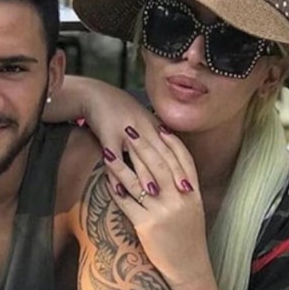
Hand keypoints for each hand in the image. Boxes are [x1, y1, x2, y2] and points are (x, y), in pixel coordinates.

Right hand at [71, 78, 188, 194]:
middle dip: (172, 174)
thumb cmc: (122, 112)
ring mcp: (125, 130)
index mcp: (155, 126)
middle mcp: (144, 127)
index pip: (173, 149)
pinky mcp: (107, 133)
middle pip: (160, 153)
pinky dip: (115, 173)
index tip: (190, 187)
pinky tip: (119, 189)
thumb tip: (174, 157)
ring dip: (146, 175)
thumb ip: (158, 137)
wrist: (98, 95)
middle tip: (181, 193)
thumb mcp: (144, 121)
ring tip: (154, 194)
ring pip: (138, 155)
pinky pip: (112, 156)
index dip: (182, 168)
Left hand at [103, 126, 212, 285]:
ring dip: (122, 164)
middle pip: (159, 165)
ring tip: (109, 149)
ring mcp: (163, 212)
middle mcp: (180, 199)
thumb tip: (167, 165)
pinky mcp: (147, 226)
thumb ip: (183, 187)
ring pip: (139, 181)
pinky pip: (127, 202)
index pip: (182, 160)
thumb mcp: (192, 208)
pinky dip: (116, 189)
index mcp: (193, 193)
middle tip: (129, 128)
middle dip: (142, 145)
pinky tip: (107, 178)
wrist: (189, 268)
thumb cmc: (188, 237)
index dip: (170, 142)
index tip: (158, 125)